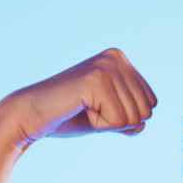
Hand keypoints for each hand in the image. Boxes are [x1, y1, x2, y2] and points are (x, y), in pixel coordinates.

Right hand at [3, 47, 158, 146]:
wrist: (30, 116)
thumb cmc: (67, 116)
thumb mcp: (107, 118)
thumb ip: (130, 119)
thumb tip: (143, 123)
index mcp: (121, 60)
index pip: (151, 103)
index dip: (124, 117)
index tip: (96, 107)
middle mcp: (116, 58)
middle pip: (146, 111)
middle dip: (118, 122)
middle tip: (89, 110)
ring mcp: (106, 66)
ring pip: (134, 117)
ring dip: (107, 123)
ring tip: (83, 109)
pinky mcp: (96, 80)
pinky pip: (118, 121)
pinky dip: (99, 124)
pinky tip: (79, 109)